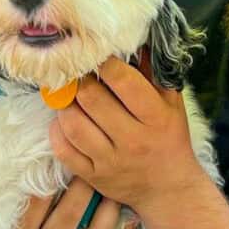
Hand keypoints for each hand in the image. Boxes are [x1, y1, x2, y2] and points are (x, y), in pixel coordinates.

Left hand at [48, 56, 202, 213]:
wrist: (169, 188)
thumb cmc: (169, 138)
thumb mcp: (171, 104)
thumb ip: (153, 73)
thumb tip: (133, 40)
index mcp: (155, 118)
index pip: (123, 81)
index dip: (104, 63)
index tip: (97, 55)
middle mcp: (133, 140)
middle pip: (91, 99)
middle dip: (80, 80)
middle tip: (76, 72)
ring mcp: (110, 161)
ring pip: (73, 124)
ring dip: (64, 105)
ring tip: (68, 95)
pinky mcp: (93, 177)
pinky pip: (64, 150)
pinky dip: (57, 131)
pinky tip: (63, 121)